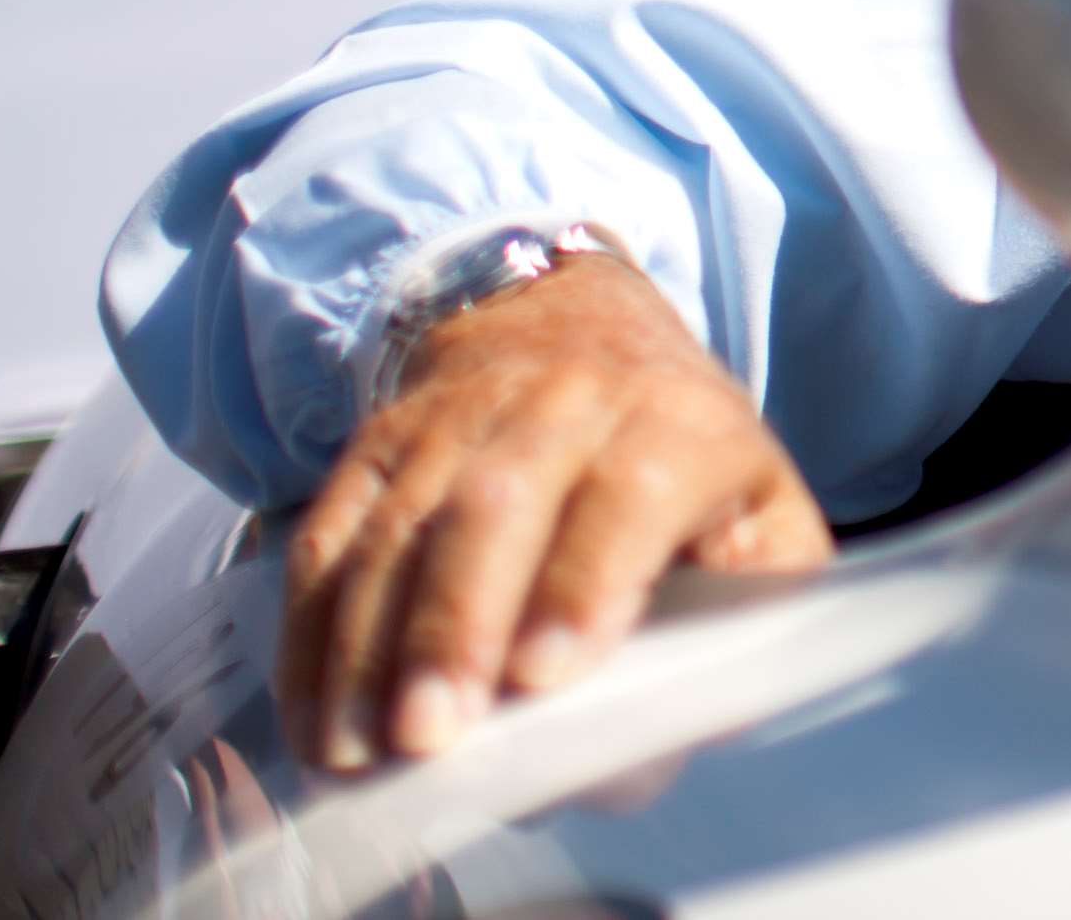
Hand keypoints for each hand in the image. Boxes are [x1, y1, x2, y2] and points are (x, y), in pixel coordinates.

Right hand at [278, 250, 827, 772]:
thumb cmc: (679, 451)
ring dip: (369, 649)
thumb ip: (757, 591)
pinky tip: (313, 719)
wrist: (576, 320)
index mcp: (673, 423)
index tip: (545, 675)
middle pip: (495, 510)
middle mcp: (561, 405)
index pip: (628, 493)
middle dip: (454, 630)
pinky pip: (327, 541)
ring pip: (398, 532)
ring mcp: (454, 421)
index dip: (583, 582)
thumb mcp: (760, 500)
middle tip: (431, 736)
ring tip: (359, 751)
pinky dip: (310, 635)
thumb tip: (707, 699)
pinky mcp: (373, 446)